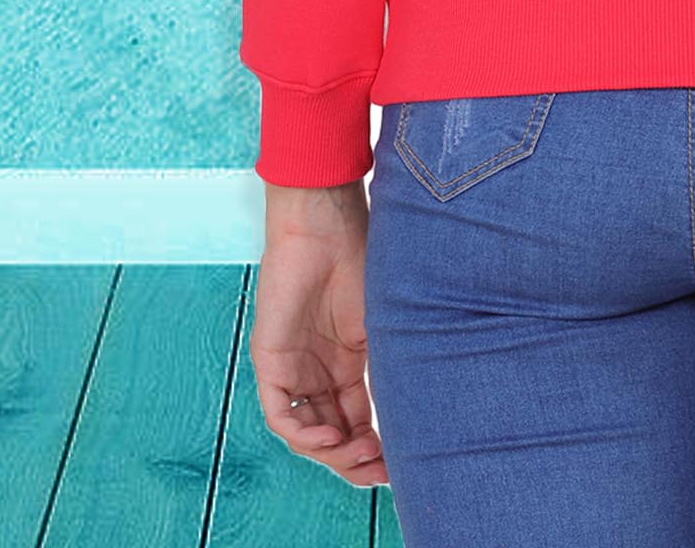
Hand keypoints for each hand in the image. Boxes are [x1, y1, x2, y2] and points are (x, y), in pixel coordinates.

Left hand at [249, 179, 387, 487]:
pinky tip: (331, 436)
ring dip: (332, 453)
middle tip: (380, 472)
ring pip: (305, 432)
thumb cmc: (360, 258)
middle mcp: (318, 372)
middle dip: (355, 461)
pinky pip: (280, 413)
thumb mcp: (384, 322)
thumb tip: (423, 406)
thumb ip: (392, 363)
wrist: (326, 224)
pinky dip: (304, 433)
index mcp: (346, 363)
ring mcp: (293, 368)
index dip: (374, 448)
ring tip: (361, 455)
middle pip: (332, 434)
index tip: (398, 465)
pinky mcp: (271, 360)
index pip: (357, 420)